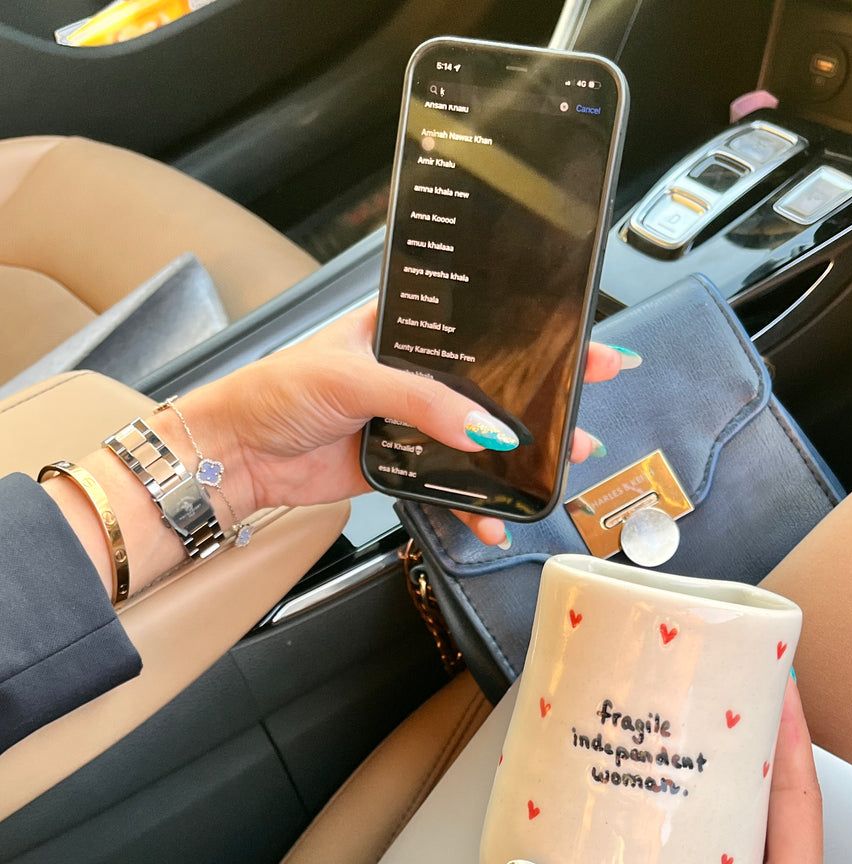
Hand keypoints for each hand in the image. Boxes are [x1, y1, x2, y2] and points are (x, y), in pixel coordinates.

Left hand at [167, 301, 627, 544]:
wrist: (234, 455)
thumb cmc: (275, 391)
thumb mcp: (352, 377)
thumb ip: (422, 401)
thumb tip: (485, 431)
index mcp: (404, 330)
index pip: (483, 327)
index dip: (536, 334)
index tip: (585, 345)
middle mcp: (414, 374)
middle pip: (493, 386)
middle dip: (544, 401)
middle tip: (588, 409)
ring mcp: (410, 422)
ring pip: (479, 440)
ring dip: (520, 458)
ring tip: (563, 466)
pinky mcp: (400, 467)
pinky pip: (450, 487)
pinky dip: (475, 507)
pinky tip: (497, 521)